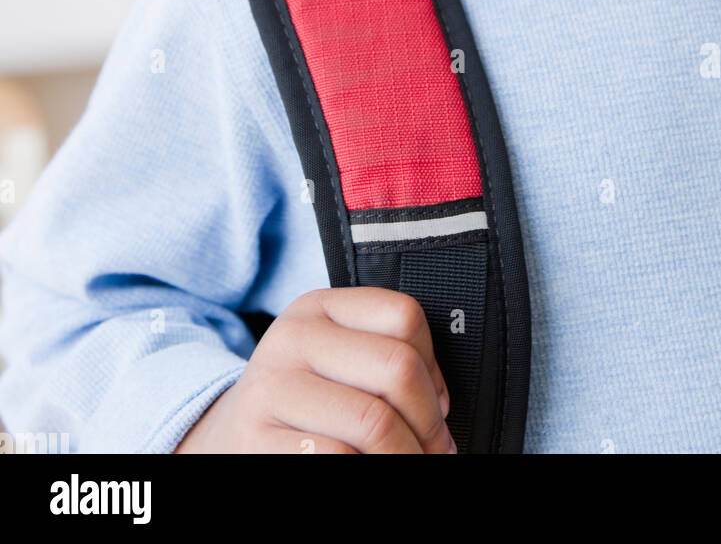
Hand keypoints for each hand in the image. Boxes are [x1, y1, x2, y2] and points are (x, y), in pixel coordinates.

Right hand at [174, 287, 455, 453]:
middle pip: (398, 368)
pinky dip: (370, 471)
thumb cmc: (298, 406)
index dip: (434, 369)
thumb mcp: (331, 360)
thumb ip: (379, 360)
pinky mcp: (258, 438)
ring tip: (409, 464)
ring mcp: (272, 387)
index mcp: (318, 308)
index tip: (436, 407)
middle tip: (435, 450)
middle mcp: (292, 338)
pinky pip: (339, 457)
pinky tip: (370, 471)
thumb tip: (440, 406)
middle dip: (429, 423)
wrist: (222, 440)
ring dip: (408, 456)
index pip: (404, 316)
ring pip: (375, 421)